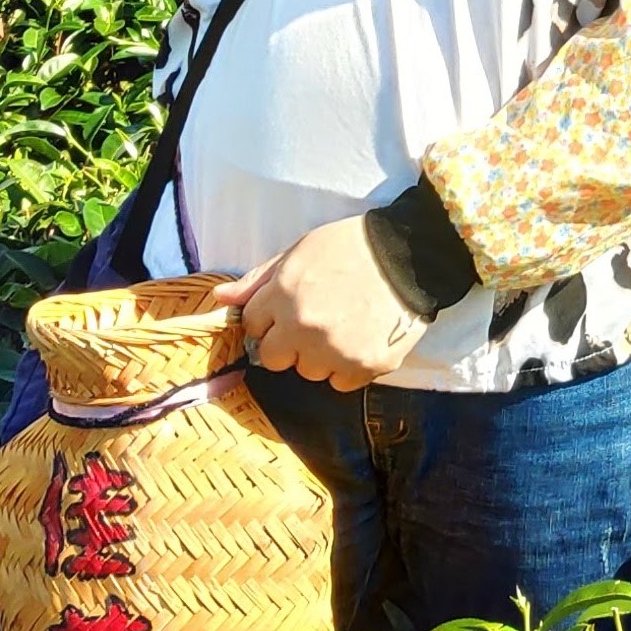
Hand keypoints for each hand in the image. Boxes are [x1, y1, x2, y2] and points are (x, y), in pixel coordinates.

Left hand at [234, 216, 428, 389]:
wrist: (410, 255)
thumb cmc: (352, 246)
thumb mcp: (300, 250)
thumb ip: (259, 279)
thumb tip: (220, 298)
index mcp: (284, 295)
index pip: (253, 325)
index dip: (269, 318)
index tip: (287, 311)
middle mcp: (303, 328)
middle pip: (273, 358)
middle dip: (287, 344)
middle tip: (313, 324)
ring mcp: (333, 351)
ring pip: (308, 372)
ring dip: (319, 356)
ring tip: (343, 327)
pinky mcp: (363, 366)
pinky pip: (341, 383)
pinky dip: (347, 367)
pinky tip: (361, 339)